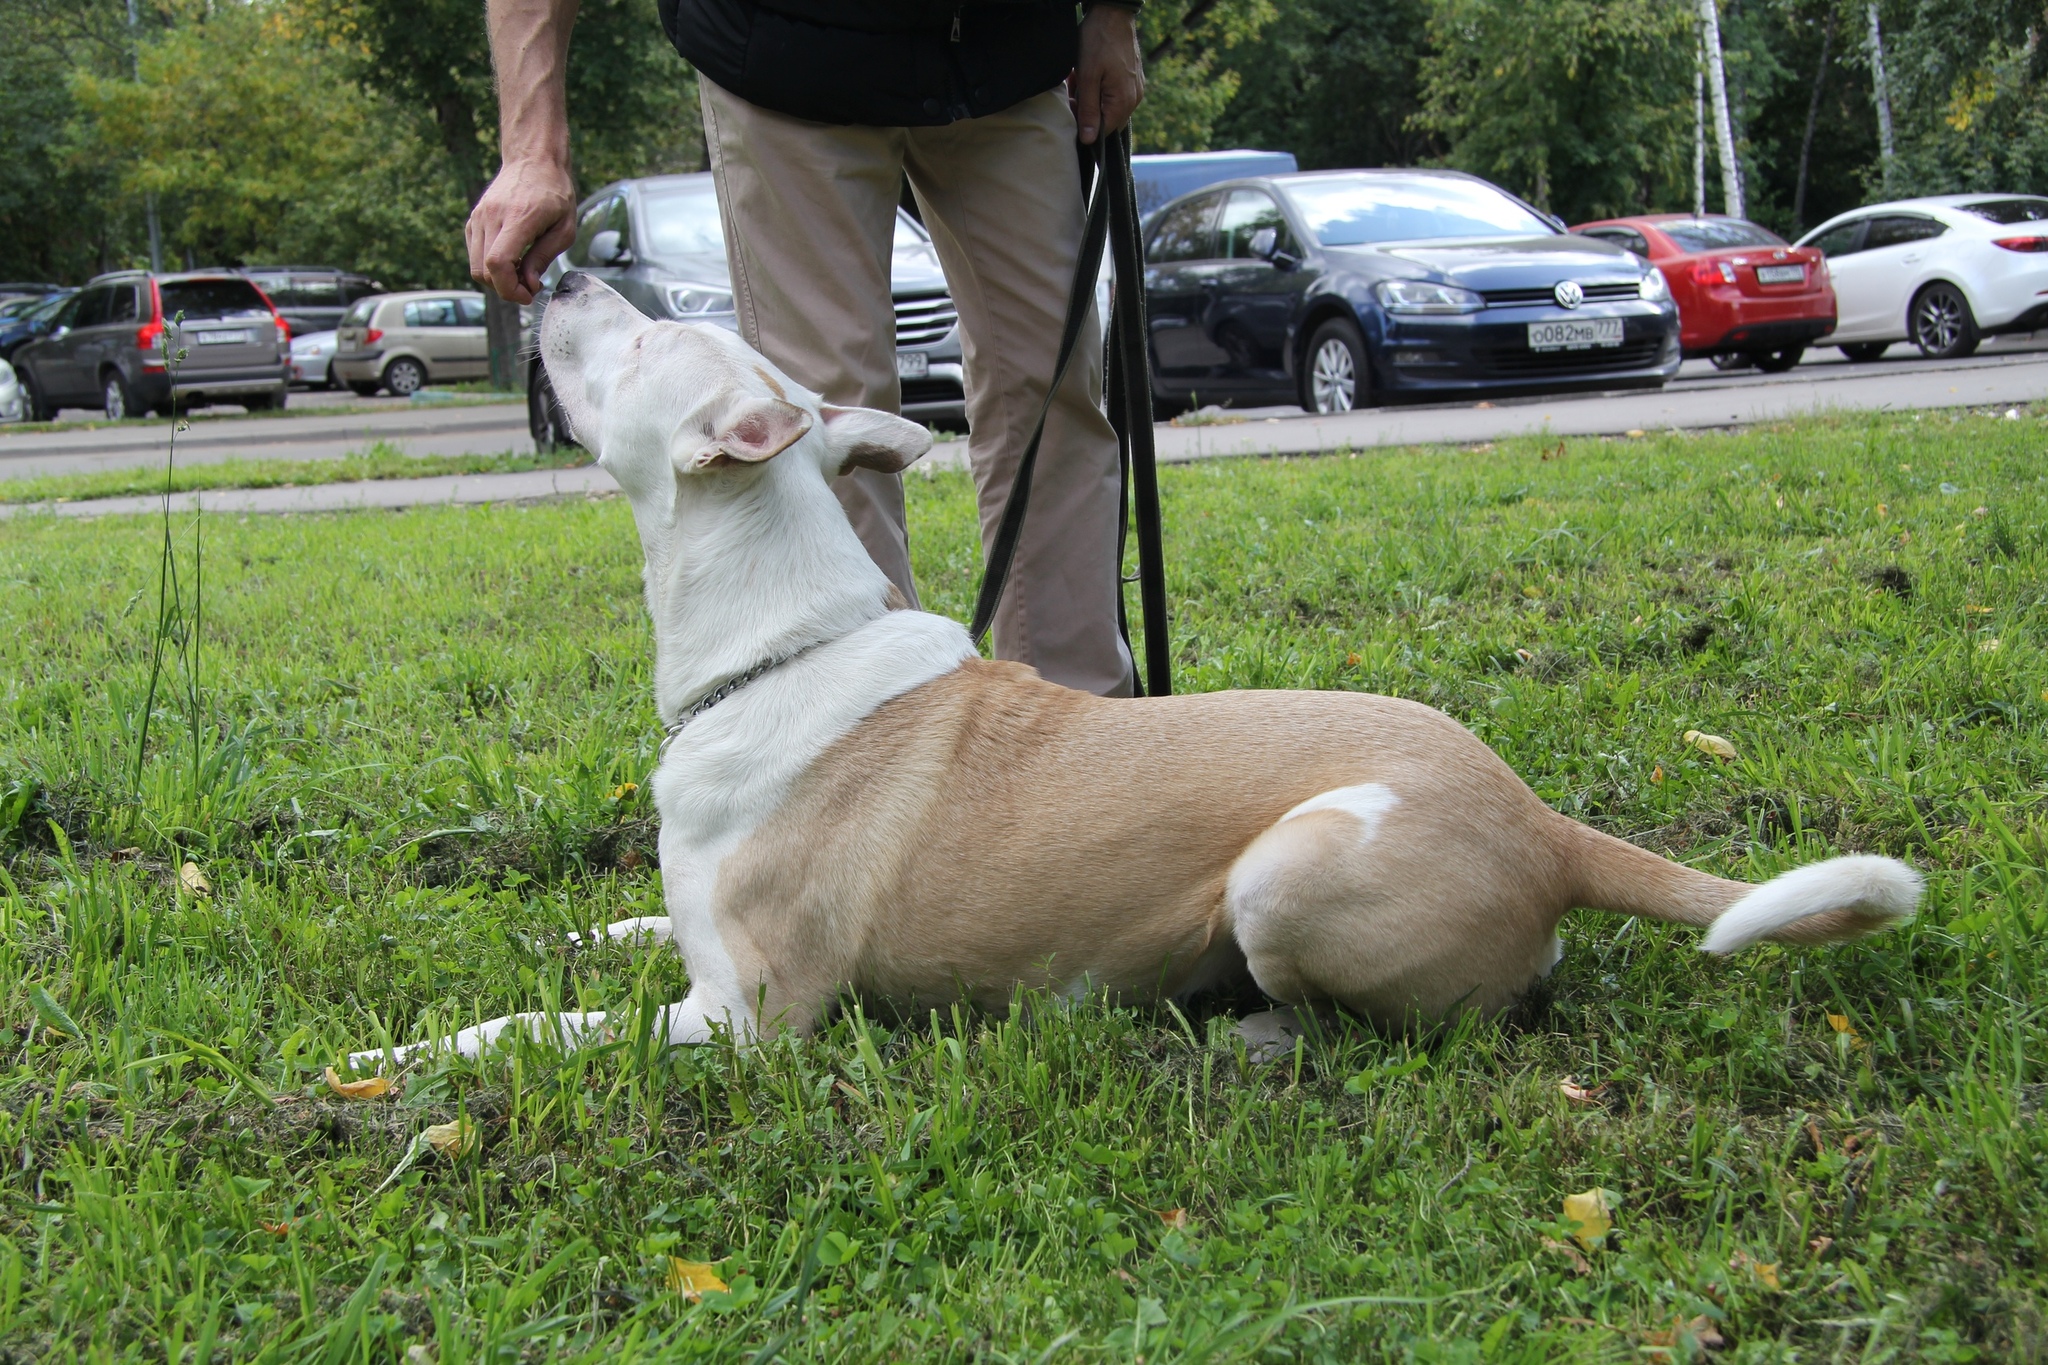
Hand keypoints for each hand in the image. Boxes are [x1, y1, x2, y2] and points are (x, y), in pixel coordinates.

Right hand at [466, 157, 578, 304]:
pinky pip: (474, 254)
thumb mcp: (564, 228)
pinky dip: (489, 266)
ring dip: (497, 279)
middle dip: (506, 288)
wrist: (533, 159)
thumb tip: (528, 284)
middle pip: (484, 271)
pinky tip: (511, 259)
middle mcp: (492, 217)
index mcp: (517, 218)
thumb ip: (544, 257)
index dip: (510, 289)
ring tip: (521, 272)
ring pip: (476, 266)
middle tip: (529, 286)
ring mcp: (479, 217)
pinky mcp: (474, 219)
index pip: (498, 264)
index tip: (528, 295)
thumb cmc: (555, 193)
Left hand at [1071, 4, 1143, 144]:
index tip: (1071, 109)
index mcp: (1124, 102)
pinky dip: (1098, 88)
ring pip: (1107, 106)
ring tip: (1079, 80)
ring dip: (1090, 98)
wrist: (1112, 13)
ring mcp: (1134, 88)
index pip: (1103, 131)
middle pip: (1106, 119)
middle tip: (1073, 93)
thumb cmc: (1098, 42)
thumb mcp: (1087, 77)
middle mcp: (1134, 99)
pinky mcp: (1132, 79)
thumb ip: (1088, 110)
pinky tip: (1088, 75)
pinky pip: (1113, 93)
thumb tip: (1089, 140)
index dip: (1085, 126)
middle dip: (1087, 111)